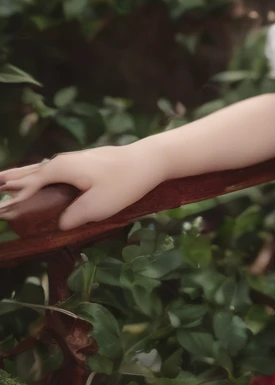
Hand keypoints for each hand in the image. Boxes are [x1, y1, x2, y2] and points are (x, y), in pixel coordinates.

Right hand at [0, 143, 167, 231]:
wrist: (149, 160)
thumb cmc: (125, 182)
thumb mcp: (99, 206)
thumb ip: (75, 216)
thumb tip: (61, 224)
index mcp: (61, 170)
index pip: (30, 185)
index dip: (15, 199)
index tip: (1, 210)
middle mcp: (63, 162)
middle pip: (30, 173)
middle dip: (11, 182)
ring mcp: (73, 160)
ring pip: (40, 168)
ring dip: (22, 174)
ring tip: (4, 178)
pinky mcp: (84, 162)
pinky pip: (52, 168)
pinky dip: (38, 172)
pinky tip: (38, 174)